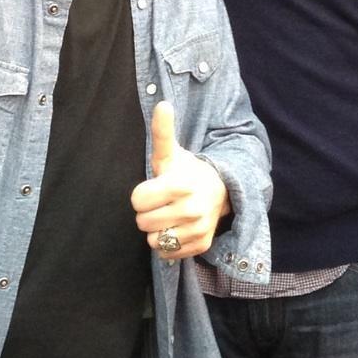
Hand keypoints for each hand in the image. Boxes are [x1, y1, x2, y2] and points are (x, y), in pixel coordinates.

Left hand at [131, 102, 228, 260]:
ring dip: (157, 229)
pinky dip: (168, 243)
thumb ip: (162, 132)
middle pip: (143, 223)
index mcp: (180, 185)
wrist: (220, 189)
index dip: (141, 195)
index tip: (154, 188)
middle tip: (163, 202)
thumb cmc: (187, 171)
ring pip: (153, 240)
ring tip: (170, 215)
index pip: (137, 201)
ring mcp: (198, 229)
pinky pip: (167, 253)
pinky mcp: (201, 245)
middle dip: (148, 213)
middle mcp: (191, 209)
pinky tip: (178, 227)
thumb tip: (162, 104)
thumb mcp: (172, 153)